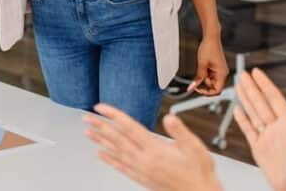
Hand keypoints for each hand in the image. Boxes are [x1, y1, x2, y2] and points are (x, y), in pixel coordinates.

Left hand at [84, 105, 221, 190]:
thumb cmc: (199, 174)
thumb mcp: (196, 148)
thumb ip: (180, 132)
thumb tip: (170, 118)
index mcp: (155, 149)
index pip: (129, 127)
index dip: (113, 115)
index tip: (101, 107)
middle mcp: (145, 160)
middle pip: (117, 139)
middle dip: (100, 126)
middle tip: (86, 117)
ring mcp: (142, 170)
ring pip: (116, 152)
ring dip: (100, 141)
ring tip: (87, 132)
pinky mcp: (142, 179)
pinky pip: (121, 167)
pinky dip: (110, 160)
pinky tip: (101, 154)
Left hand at [188, 34, 227, 94]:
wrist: (211, 38)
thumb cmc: (209, 48)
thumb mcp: (202, 64)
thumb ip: (198, 77)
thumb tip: (193, 86)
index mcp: (222, 74)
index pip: (216, 90)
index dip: (206, 92)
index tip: (197, 89)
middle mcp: (223, 74)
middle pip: (214, 87)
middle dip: (205, 84)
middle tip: (196, 79)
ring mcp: (221, 71)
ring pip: (212, 81)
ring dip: (204, 79)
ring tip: (201, 68)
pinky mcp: (217, 68)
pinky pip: (211, 76)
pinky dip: (205, 74)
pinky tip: (202, 67)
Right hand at [234, 69, 285, 190]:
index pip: (274, 98)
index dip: (265, 84)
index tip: (257, 73)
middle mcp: (276, 127)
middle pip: (260, 102)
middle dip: (251, 87)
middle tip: (243, 74)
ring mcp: (266, 136)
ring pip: (253, 112)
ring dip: (245, 98)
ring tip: (239, 86)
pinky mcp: (257, 146)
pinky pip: (248, 129)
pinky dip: (241, 119)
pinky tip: (238, 110)